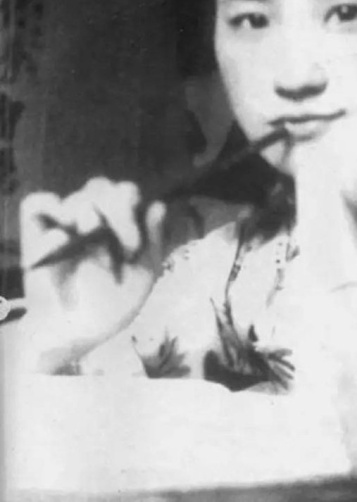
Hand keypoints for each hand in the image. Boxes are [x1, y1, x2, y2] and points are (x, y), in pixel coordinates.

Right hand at [20, 177, 166, 366]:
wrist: (72, 335)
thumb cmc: (110, 305)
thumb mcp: (143, 275)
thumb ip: (153, 240)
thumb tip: (159, 204)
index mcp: (116, 220)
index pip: (125, 191)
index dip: (131, 211)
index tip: (131, 249)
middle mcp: (89, 215)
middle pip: (101, 186)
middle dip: (117, 211)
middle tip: (121, 246)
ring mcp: (62, 222)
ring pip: (77, 198)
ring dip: (90, 217)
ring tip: (92, 244)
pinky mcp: (34, 232)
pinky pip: (35, 204)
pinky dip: (48, 209)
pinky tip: (63, 235)